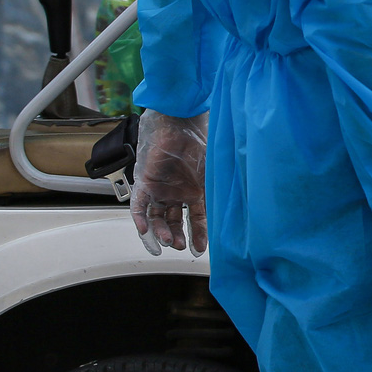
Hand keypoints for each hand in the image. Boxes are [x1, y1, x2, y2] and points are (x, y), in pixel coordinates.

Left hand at [130, 110, 207, 256]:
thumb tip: (232, 216)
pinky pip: (139, 204)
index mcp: (196, 190)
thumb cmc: (200, 141)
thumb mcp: (214, 174)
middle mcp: (177, 191)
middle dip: (176, 236)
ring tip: (166, 241)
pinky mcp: (145, 182)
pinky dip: (140, 218)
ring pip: (157, 216)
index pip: (196, 218)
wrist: (180, 123)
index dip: (199, 234)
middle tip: (180, 246)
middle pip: (174, 220)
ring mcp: (161, 187)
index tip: (200, 249)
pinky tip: (145, 230)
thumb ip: (218, 193)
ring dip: (160, 231)